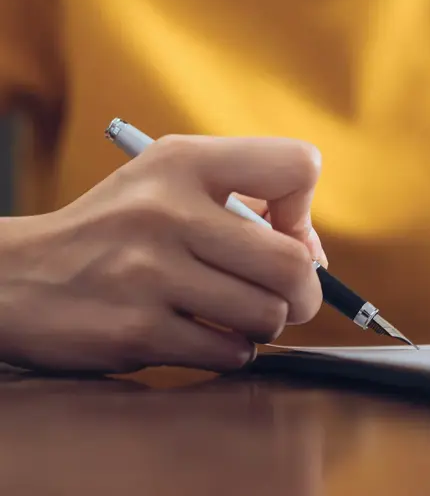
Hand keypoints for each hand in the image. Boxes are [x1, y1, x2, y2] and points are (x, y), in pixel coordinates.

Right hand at [0, 135, 325, 372]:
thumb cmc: (116, 231)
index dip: (304, 210)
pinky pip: (230, 352)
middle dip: (305, 292)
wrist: (15, 278)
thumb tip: (315, 256)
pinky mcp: (137, 330)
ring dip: (264, 325)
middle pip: (294, 263)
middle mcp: (167, 211)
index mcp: (183, 162)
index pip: (297, 166)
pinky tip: (202, 336)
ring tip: (233, 315)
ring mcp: (149, 273)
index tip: (281, 233)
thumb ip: (249, 200)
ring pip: (267, 315)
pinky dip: (230, 351)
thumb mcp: (169, 182)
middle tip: (287, 298)